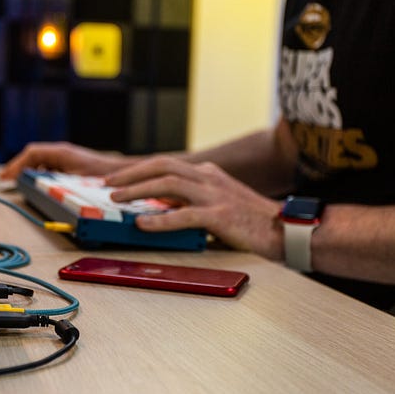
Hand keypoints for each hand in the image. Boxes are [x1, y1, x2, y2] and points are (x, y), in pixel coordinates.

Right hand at [0, 142, 130, 180]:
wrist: (122, 175)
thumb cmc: (101, 176)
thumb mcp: (74, 182)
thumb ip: (53, 184)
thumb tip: (36, 188)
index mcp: (61, 152)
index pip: (32, 153)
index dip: (16, 165)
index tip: (6, 176)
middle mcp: (62, 152)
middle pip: (33, 156)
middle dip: (18, 167)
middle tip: (5, 178)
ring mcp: (66, 158)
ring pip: (40, 161)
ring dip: (28, 170)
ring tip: (16, 181)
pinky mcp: (70, 165)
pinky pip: (49, 166)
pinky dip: (39, 173)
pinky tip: (36, 183)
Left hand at [105, 156, 284, 259]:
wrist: (287, 229)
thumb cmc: (253, 222)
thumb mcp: (218, 203)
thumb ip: (191, 202)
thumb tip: (159, 209)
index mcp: (207, 174)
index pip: (165, 164)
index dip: (137, 169)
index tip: (116, 178)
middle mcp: (208, 178)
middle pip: (161, 166)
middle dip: (131, 174)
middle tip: (108, 185)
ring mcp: (214, 195)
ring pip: (168, 184)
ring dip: (138, 190)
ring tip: (117, 199)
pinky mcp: (220, 215)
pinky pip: (183, 215)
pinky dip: (159, 219)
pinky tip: (142, 223)